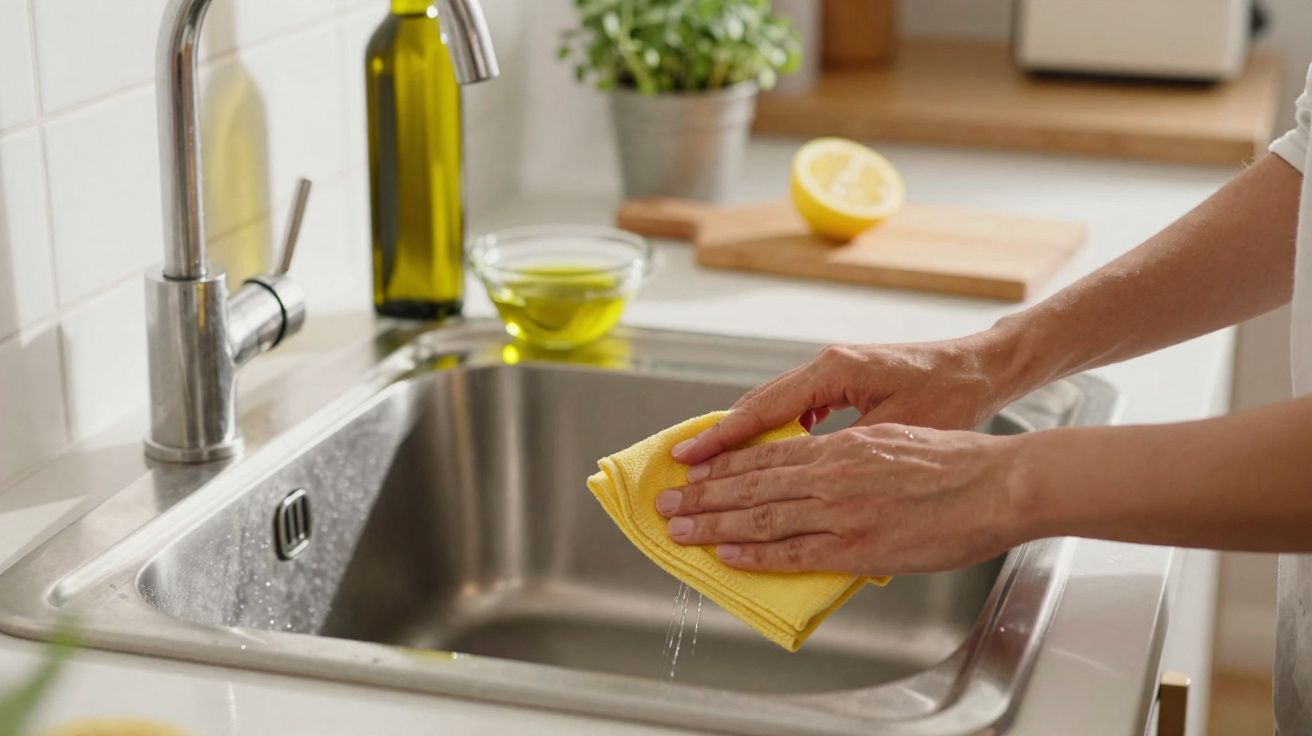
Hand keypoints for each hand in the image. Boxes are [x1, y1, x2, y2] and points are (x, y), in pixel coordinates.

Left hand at [656, 424, 1024, 575]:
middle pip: (752, 484)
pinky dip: (755, 553)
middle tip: (667, 504)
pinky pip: (794, 552)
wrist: (999, 483)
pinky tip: (727, 555)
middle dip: (703, 495)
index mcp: (841, 444)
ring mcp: (842, 511)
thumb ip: (848, 456)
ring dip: (713, 524)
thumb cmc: (955, 461)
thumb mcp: (890, 438)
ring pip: (761, 516)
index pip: (766, 453)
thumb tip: (818, 470)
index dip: (724, 464)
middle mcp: (833, 473)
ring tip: (680, 530)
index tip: (694, 471)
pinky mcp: (858, 546)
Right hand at [671, 332, 1029, 466]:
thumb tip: (800, 481)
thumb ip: (845, 450)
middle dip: (719, 439)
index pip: (762, 409)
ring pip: (772, 405)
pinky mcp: (841, 380)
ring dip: (742, 437)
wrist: (984, 368)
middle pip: (757, 404)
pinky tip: (761, 457)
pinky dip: (771, 432)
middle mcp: (825, 365)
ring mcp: (832, 370)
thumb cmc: (951, 398)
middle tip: (681, 469)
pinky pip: (793, 406)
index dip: (722, 438)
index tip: (687, 460)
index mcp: (834, 372)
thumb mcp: (898, 431)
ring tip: (709, 468)